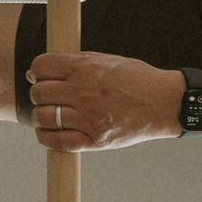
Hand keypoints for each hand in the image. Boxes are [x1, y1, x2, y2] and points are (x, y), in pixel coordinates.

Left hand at [28, 52, 185, 150]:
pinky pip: (57, 141)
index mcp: (85, 68)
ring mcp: (88, 118)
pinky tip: (50, 131)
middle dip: (39, 94)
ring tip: (50, 115)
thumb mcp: (107, 60)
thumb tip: (39, 71)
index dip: (37, 71)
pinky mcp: (95, 140)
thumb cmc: (137, 80)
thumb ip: (75, 63)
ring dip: (41, 116)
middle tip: (49, 97)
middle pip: (39, 93)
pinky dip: (46, 137)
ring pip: (44, 117)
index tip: (41, 76)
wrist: (165, 102)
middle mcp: (84, 92)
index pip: (41, 66)